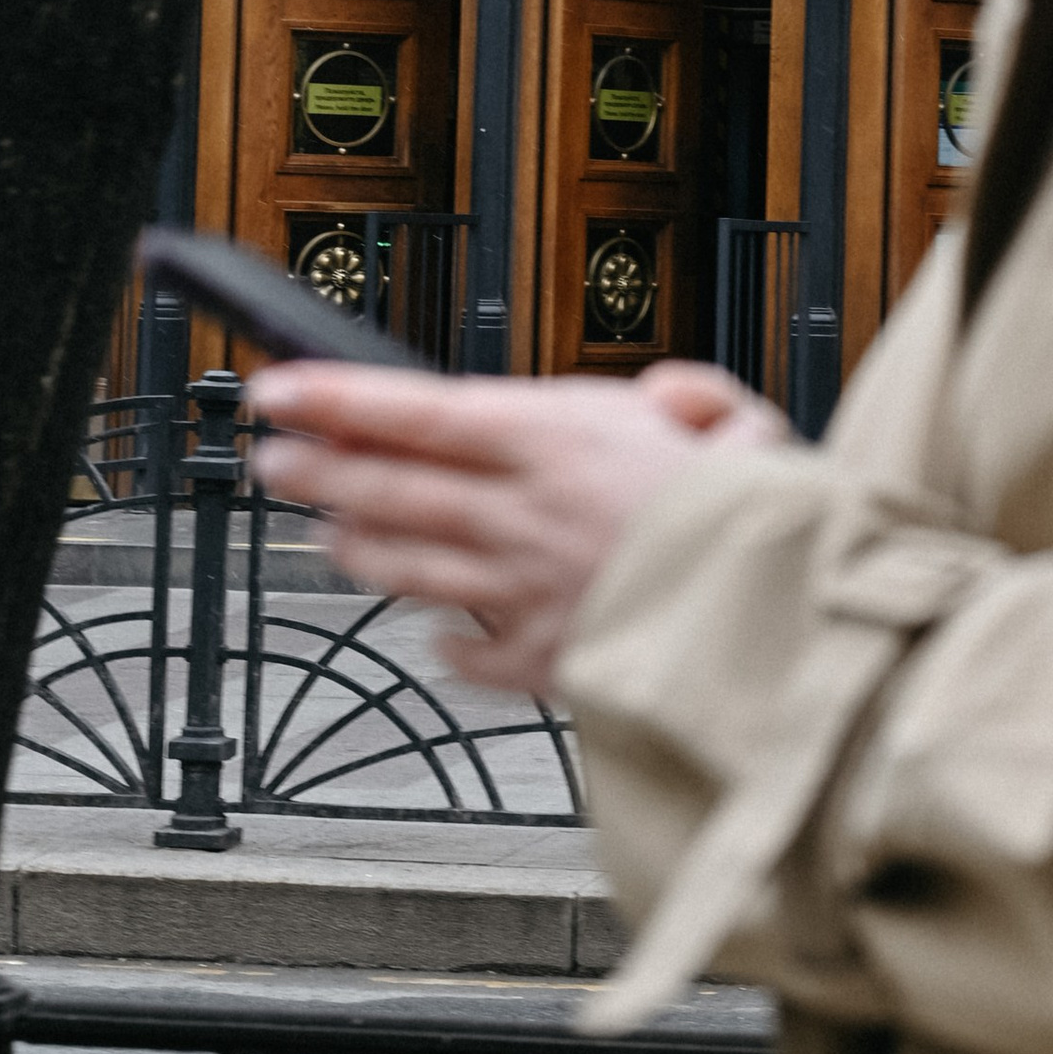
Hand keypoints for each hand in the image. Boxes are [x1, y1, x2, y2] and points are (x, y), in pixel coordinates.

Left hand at [245, 358, 789, 692]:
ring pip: (409, 567)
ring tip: (323, 533)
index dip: (334, 401)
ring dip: (355, 546)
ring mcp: (524, 594)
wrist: (780, 632)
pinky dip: (442, 640)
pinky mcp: (544, 662)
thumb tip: (665, 400)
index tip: (278, 391)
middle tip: (271, 459)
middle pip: (390, 490)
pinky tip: (429, 630)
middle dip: (317, 472)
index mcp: (562, 445)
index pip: (417, 414)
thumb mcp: (741, 423)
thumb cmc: (760, 528)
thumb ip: (692, 398)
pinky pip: (469, 653)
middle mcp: (525, 517)